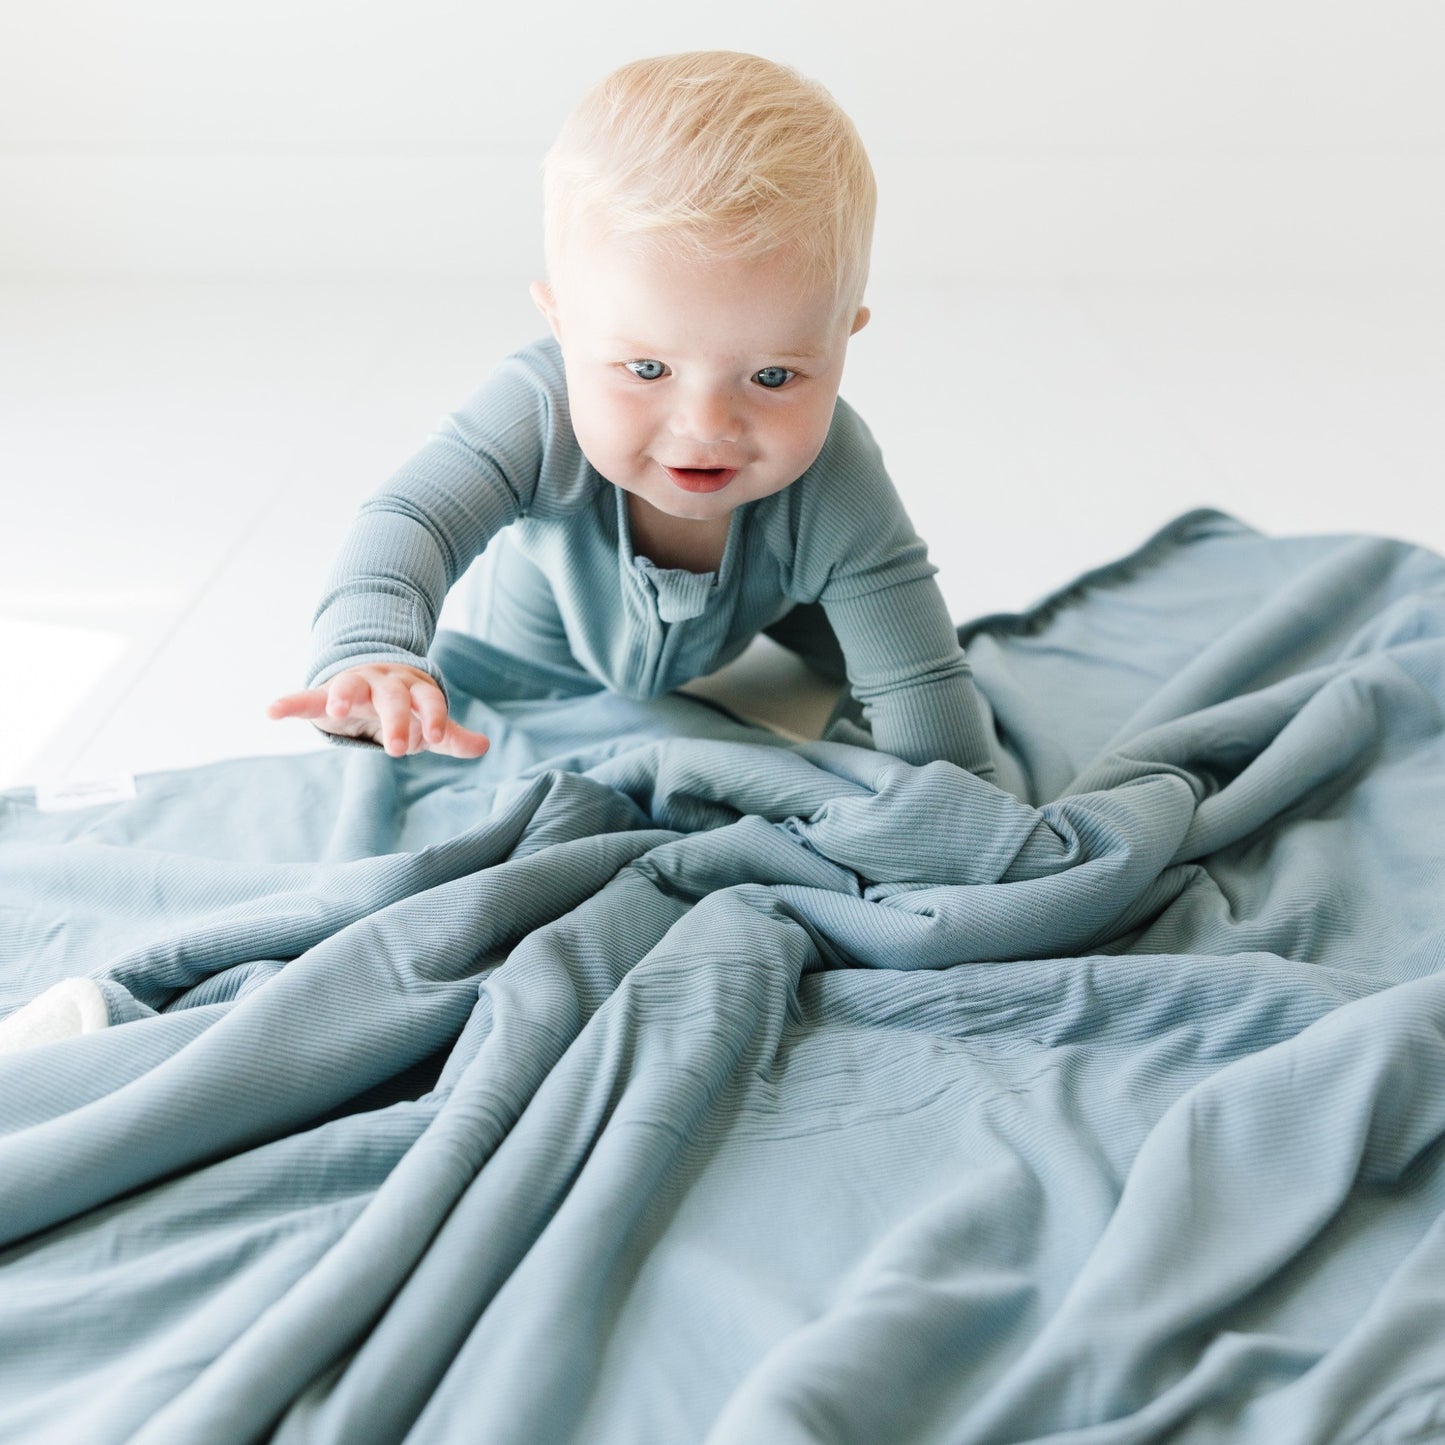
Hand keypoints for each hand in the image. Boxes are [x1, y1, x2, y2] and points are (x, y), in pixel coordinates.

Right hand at [267, 663, 490, 758]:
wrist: (371, 677)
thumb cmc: (405, 706)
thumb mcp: (428, 721)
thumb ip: (452, 735)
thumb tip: (484, 747)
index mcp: (413, 688)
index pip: (428, 700)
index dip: (434, 716)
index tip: (438, 737)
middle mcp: (384, 683)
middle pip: (392, 697)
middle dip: (396, 720)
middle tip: (398, 749)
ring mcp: (354, 685)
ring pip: (349, 686)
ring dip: (343, 696)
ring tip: (336, 712)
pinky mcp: (325, 694)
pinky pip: (306, 697)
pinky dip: (288, 704)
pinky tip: (270, 711)